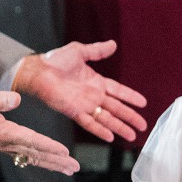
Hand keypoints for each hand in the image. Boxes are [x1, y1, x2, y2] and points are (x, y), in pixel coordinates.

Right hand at [0, 85, 79, 173]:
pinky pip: (27, 157)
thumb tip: (16, 99)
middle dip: (56, 160)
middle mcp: (5, 143)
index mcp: (1, 132)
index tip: (64, 151)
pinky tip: (53, 164)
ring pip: (33, 158)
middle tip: (74, 167)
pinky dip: (42, 161)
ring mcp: (6, 147)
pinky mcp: (6, 146)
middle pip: (36, 154)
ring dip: (53, 164)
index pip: (29, 140)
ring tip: (70, 169)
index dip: (47, 145)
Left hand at [13, 39, 148, 145]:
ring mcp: (84, 105)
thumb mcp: (79, 51)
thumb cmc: (55, 60)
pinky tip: (110, 137)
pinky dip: (100, 129)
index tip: (143, 103)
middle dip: (130, 117)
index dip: (130, 97)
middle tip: (143, 126)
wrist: (38, 70)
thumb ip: (97, 50)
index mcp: (96, 81)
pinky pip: (89, 123)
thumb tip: (113, 44)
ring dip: (120, 127)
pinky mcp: (74, 112)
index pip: (118, 91)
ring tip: (132, 136)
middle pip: (116, 108)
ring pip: (106, 118)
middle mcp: (93, 95)